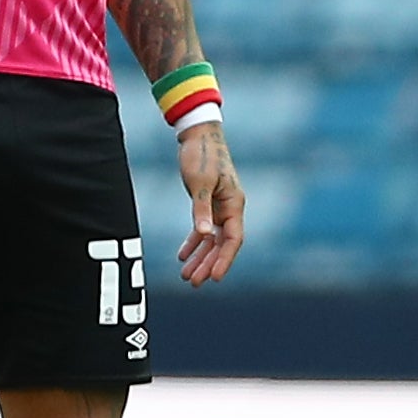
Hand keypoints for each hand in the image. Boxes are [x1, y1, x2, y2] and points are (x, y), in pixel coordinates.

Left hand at [176, 123, 245, 284]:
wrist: (197, 134)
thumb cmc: (201, 155)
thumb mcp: (199, 182)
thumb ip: (201, 209)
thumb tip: (204, 235)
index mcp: (234, 204)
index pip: (233, 239)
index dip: (224, 260)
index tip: (214, 278)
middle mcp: (230, 208)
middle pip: (222, 244)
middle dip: (208, 264)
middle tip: (194, 283)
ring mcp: (219, 207)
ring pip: (212, 240)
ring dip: (200, 258)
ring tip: (186, 276)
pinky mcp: (207, 203)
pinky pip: (203, 229)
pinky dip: (194, 242)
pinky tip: (183, 256)